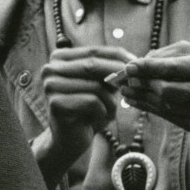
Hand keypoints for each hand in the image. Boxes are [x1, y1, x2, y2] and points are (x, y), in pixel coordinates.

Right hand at [39, 45, 133, 174]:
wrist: (71, 139)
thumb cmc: (88, 110)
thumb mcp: (101, 84)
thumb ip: (112, 70)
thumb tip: (134, 61)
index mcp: (59, 58)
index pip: (94, 50)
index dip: (119, 56)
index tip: (138, 64)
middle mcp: (50, 68)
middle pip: (93, 65)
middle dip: (117, 74)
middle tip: (132, 84)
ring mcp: (50, 86)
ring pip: (95, 86)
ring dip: (109, 101)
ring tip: (106, 112)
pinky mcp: (56, 103)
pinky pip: (92, 102)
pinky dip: (102, 112)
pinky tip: (95, 121)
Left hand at [110, 41, 189, 132]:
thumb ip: (165, 55)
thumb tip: (136, 66)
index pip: (173, 68)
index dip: (148, 68)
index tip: (129, 67)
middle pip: (168, 92)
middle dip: (144, 85)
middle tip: (127, 80)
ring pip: (166, 107)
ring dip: (142, 98)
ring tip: (126, 90)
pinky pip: (169, 118)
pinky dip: (150, 108)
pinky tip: (137, 101)